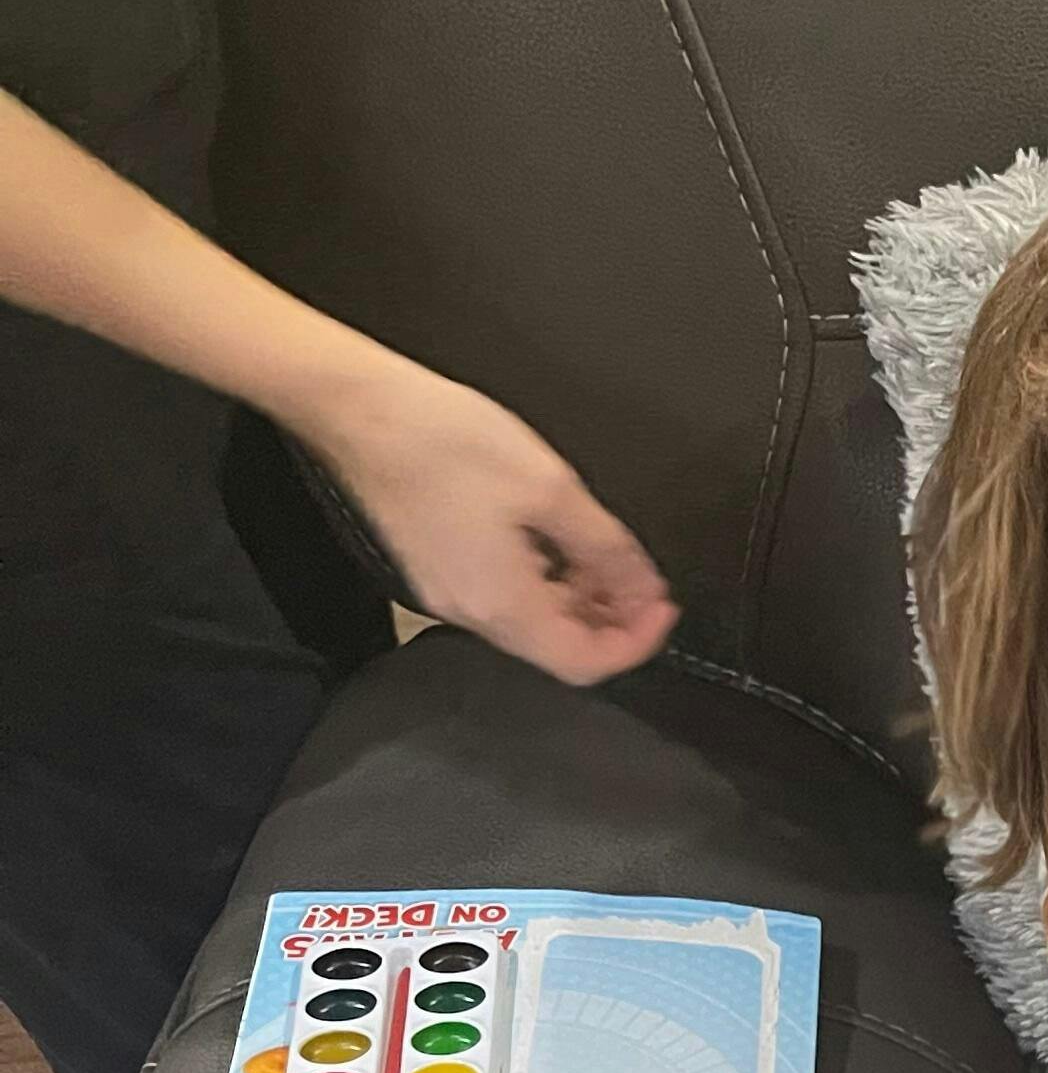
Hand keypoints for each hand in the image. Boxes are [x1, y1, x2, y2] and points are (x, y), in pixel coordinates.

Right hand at [303, 353, 677, 687]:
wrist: (359, 409)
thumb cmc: (442, 440)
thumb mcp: (549, 488)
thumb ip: (606, 547)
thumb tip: (643, 586)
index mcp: (501, 605)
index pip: (583, 662)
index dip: (634, 643)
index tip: (663, 609)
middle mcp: (470, 613)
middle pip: (558, 648)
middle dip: (611, 621)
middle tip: (645, 584)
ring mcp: (448, 594)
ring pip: (532, 623)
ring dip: (579, 601)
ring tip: (610, 561)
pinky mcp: (437, 569)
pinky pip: (504, 597)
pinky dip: (544, 583)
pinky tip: (560, 546)